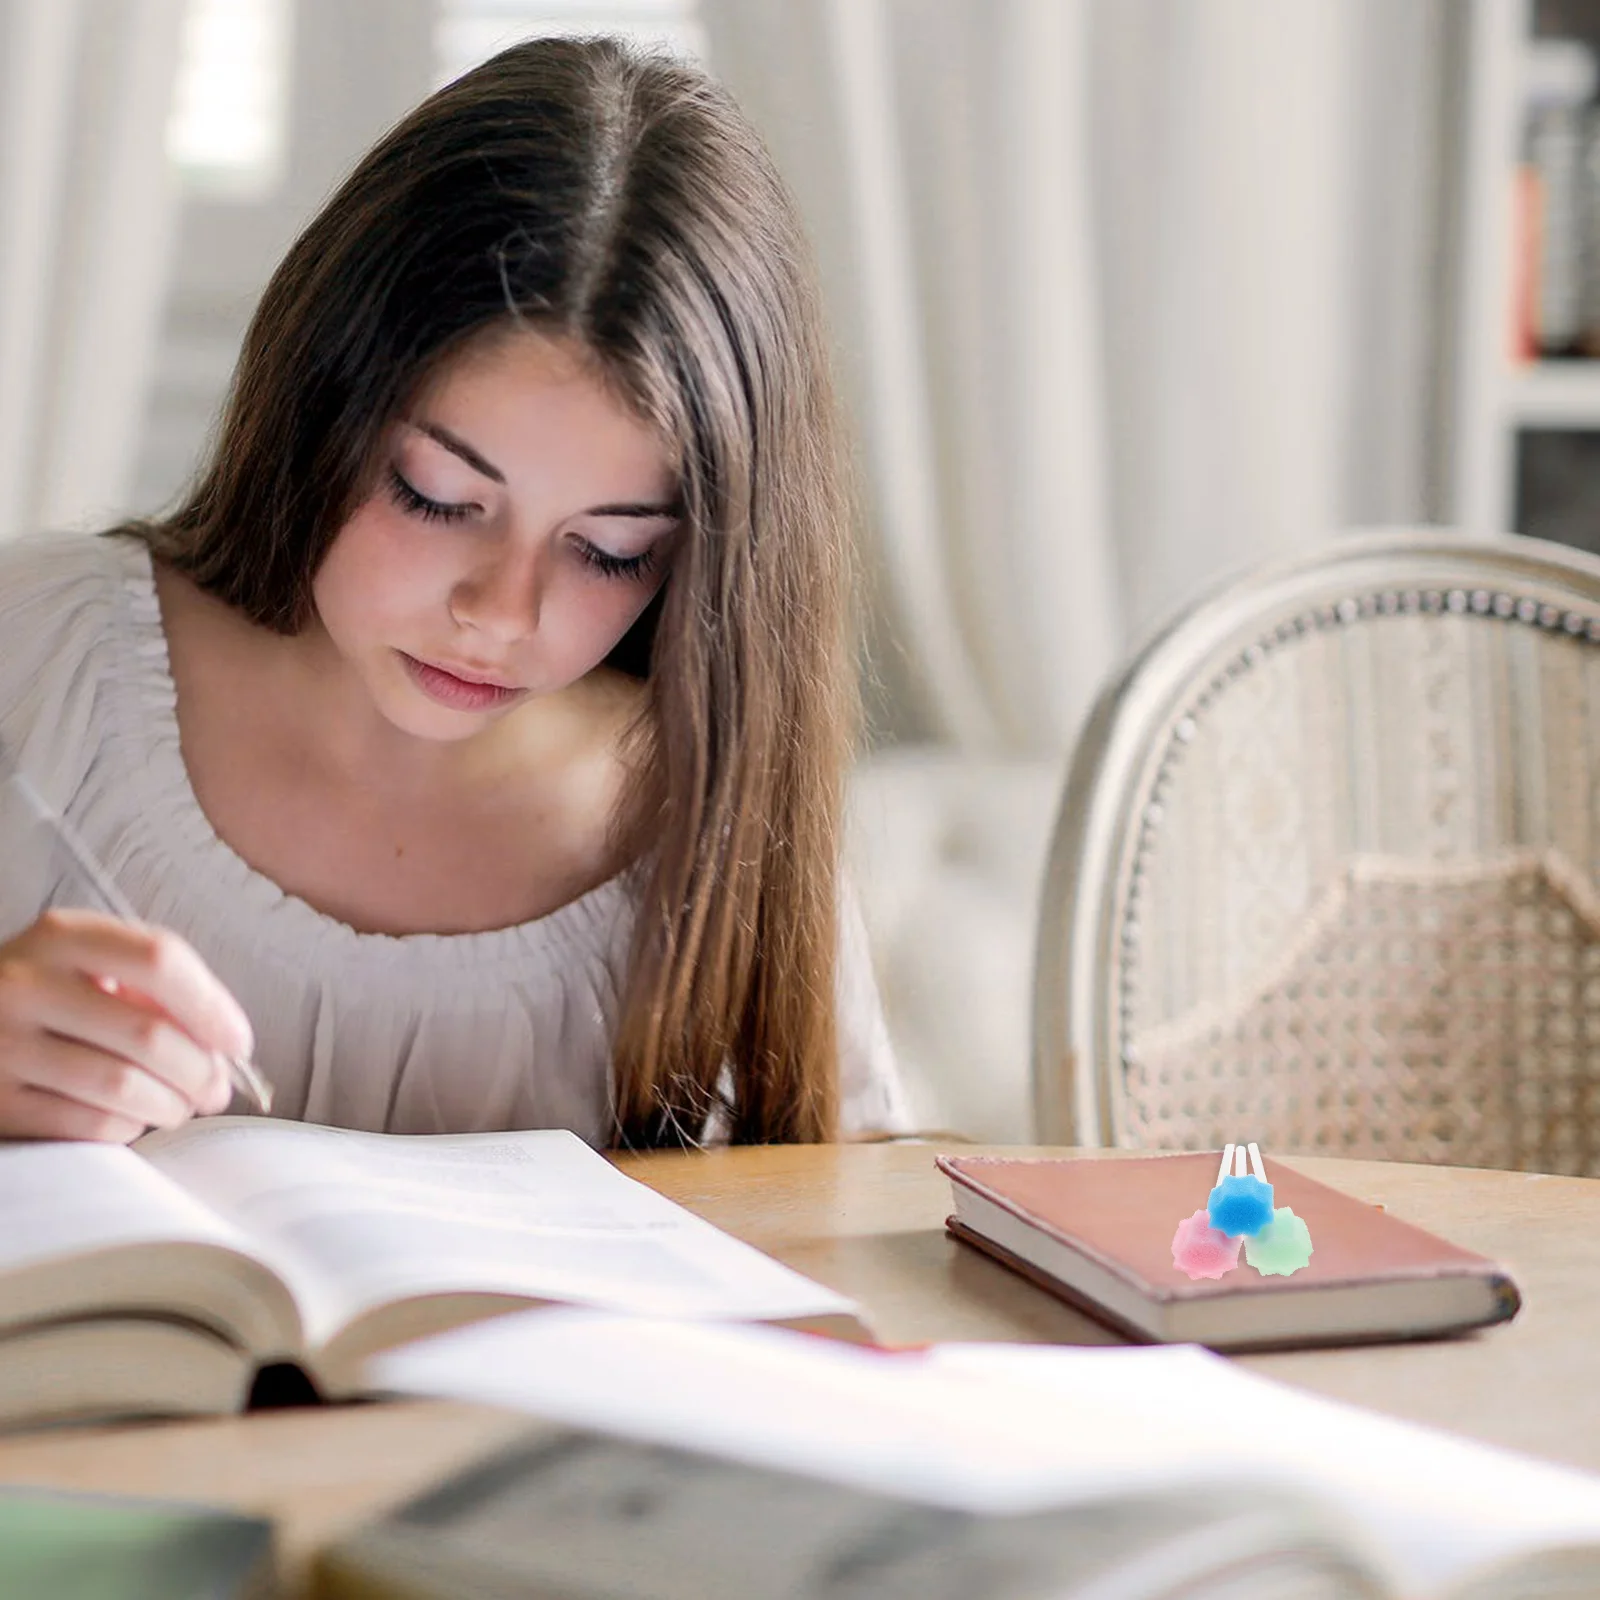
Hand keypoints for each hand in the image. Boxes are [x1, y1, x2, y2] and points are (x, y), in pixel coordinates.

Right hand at [0, 909, 253, 1141]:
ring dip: (171, 1105)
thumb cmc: (56, 993)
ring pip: (121, 1086)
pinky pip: (87, 1124)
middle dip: (200, 1071)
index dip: (212, 1007)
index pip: (159, 960)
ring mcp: (2, 1043)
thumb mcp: (98, 966)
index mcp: (64, 935)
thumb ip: (159, 989)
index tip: (238, 1043)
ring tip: (183, 1105)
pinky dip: (127, 1126)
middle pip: (147, 1033)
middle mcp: (25, 983)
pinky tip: (132, 1117)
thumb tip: (224, 1049)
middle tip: (217, 1089)